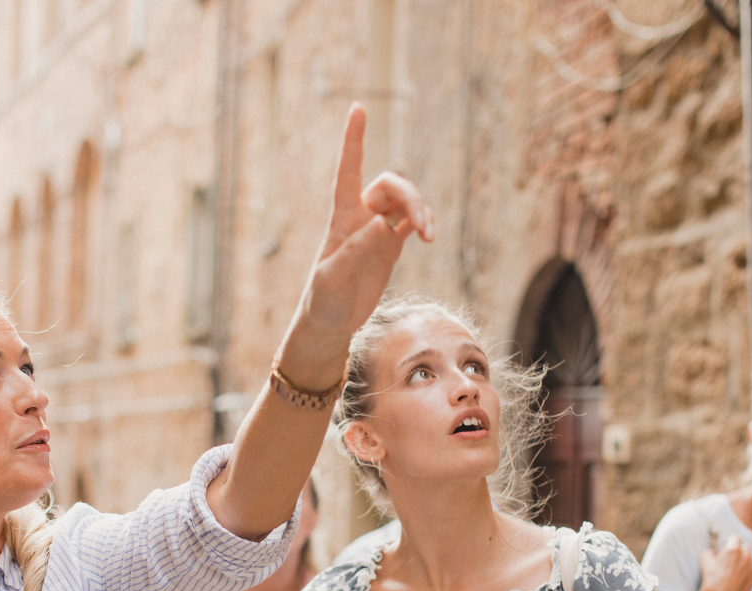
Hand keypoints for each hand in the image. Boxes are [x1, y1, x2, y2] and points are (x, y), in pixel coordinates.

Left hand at [290, 105, 433, 349]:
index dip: (353, 139)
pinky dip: (424, 224)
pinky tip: (428, 236)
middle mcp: (360, 216)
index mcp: (341, 217)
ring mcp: (378, 229)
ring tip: (428, 235)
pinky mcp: (391, 245)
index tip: (358, 107)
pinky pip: (412, 221)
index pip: (348, 170)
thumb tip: (385, 226)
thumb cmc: (323, 298)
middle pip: (391, 185)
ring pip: (406, 201)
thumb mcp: (334, 277)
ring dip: (421, 211)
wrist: (330, 321)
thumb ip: (357, 250)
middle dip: (410, 197)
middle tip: (421, 224)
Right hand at [693, 536, 751, 590]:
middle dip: (739, 550)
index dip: (730, 541)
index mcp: (733, 549)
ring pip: (750, 559)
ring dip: (744, 561)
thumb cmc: (711, 578)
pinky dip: (747, 572)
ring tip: (734, 568)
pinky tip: (738, 577)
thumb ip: (709, 552)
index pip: (736, 538)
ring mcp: (751, 567)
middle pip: (745, 547)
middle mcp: (745, 556)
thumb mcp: (704, 560)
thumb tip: (712, 553)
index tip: (726, 545)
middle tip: (730, 557)